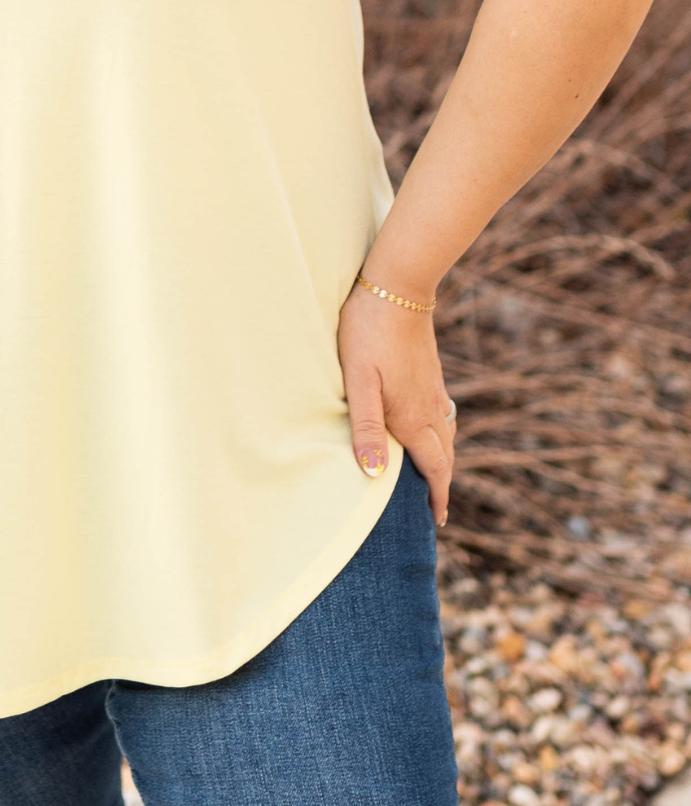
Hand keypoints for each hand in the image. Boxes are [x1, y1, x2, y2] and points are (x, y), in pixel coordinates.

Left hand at [336, 279, 455, 525]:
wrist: (397, 285)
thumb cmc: (368, 331)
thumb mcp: (359, 380)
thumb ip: (367, 427)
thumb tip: (374, 474)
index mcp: (412, 416)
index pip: (433, 467)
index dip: (435, 495)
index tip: (437, 519)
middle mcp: (429, 406)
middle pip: (444, 455)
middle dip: (441, 483)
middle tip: (435, 507)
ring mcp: (433, 387)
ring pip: (445, 433)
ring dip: (441, 458)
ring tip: (431, 474)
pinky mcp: (430, 371)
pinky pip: (441, 413)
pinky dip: (439, 433)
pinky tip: (426, 426)